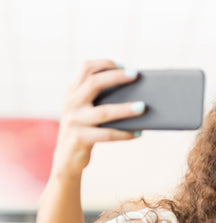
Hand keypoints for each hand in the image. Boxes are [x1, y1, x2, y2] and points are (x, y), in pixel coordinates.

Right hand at [52, 59, 144, 173]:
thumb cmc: (84, 130)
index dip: (104, 64)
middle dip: (116, 77)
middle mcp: (71, 103)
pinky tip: (138, 132)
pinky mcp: (80, 138)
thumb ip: (99, 98)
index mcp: (72, 92)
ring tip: (143, 107)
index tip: (123, 65)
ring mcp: (74, 121)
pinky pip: (107, 134)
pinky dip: (125, 134)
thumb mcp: (85, 110)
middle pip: (93, 83)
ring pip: (104, 111)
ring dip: (126, 109)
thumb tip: (135, 90)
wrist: (66, 158)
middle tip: (136, 74)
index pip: (85, 68)